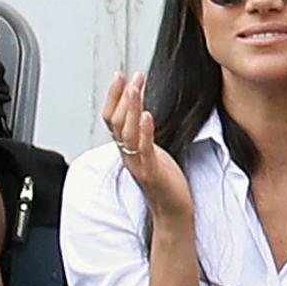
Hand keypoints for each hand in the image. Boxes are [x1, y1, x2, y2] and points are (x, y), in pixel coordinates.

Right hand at [102, 72, 192, 220]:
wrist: (173, 209)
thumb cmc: (166, 180)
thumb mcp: (153, 151)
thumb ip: (145, 133)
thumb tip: (144, 111)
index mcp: (128, 148)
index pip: (113, 118)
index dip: (115, 96)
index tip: (122, 76)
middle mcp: (128, 154)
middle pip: (116, 121)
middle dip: (122, 96)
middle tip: (129, 77)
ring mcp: (138, 164)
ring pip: (126, 133)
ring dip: (131, 108)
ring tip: (136, 89)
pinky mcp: (151, 173)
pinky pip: (144, 149)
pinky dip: (145, 131)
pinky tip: (148, 116)